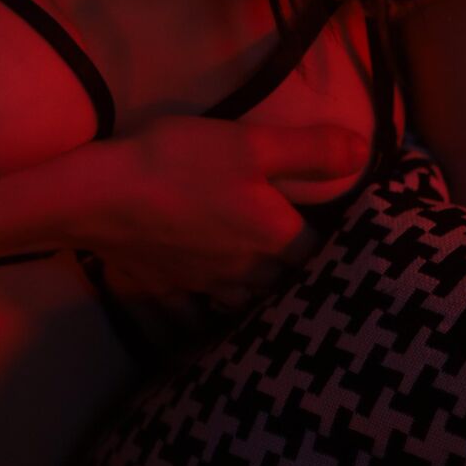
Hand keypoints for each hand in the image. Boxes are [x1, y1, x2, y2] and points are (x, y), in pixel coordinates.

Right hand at [85, 117, 372, 307]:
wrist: (99, 196)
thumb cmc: (180, 163)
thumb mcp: (251, 142)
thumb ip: (310, 151)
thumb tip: (366, 156)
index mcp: (273, 239)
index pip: (321, 258)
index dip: (337, 255)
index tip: (348, 250)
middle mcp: (244, 272)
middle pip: (284, 289)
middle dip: (298, 283)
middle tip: (309, 273)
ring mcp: (202, 286)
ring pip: (244, 308)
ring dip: (259, 305)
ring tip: (267, 297)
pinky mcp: (164, 289)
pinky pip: (192, 319)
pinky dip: (204, 322)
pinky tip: (205, 321)